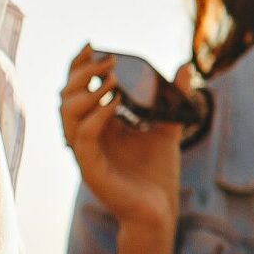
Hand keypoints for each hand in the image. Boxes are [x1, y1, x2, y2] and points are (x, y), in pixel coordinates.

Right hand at [60, 48, 186, 235]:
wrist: (159, 209)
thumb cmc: (158, 172)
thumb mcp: (169, 126)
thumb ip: (175, 97)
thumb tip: (186, 66)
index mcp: (99, 125)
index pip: (79, 90)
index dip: (80, 67)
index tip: (92, 44)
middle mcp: (87, 136)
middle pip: (67, 98)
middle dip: (83, 74)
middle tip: (108, 60)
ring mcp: (86, 153)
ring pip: (66, 117)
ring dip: (86, 93)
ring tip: (112, 79)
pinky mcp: (91, 169)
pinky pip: (82, 139)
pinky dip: (95, 118)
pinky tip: (113, 104)